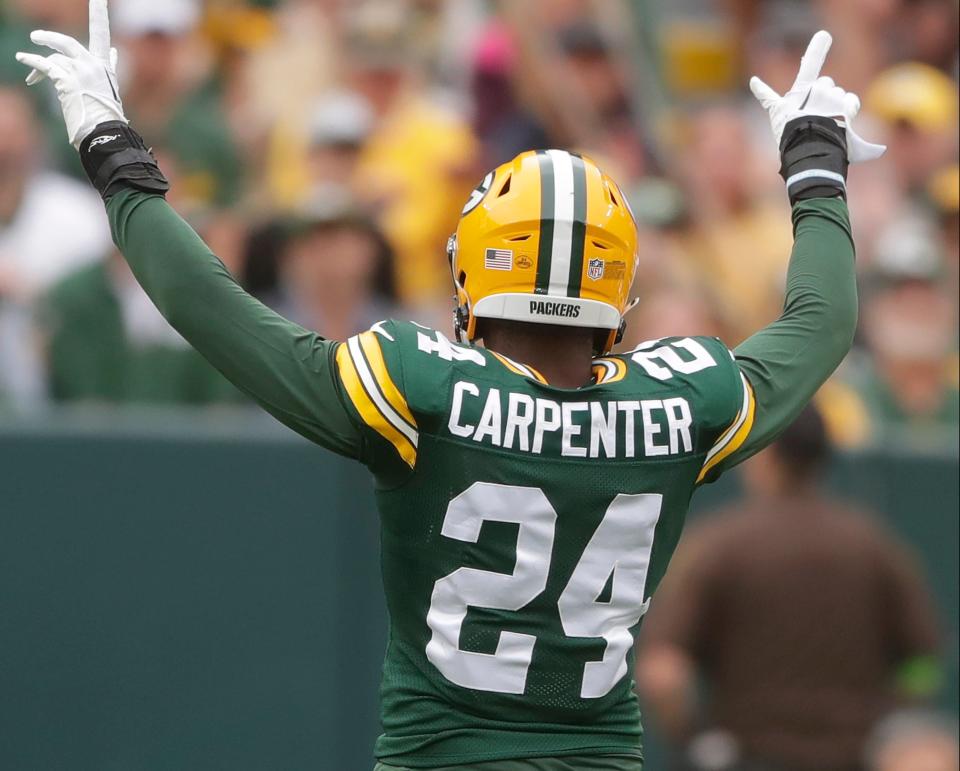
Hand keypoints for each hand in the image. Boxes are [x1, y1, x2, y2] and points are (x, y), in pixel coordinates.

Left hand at [16, 0, 126, 148]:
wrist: (105, 131)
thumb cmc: (108, 114)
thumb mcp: (112, 87)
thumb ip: (111, 66)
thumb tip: (115, 51)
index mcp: (104, 65)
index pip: (102, 32)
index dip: (99, 12)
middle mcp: (92, 64)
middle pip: (66, 43)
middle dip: (49, 39)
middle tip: (36, 38)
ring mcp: (79, 71)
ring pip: (54, 59)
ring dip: (39, 60)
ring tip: (28, 61)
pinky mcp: (65, 80)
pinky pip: (45, 66)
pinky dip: (32, 62)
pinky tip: (24, 59)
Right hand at [750, 31, 884, 162]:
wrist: (807, 148)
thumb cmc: (790, 137)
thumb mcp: (776, 116)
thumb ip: (767, 97)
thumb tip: (753, 80)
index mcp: (799, 92)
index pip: (808, 67)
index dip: (816, 50)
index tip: (824, 35)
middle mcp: (816, 90)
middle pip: (826, 84)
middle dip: (825, 94)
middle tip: (818, 114)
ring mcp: (831, 97)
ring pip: (839, 94)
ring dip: (837, 105)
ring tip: (827, 124)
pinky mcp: (845, 105)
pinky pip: (852, 102)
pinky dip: (849, 110)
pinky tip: (841, 122)